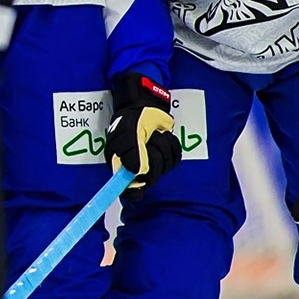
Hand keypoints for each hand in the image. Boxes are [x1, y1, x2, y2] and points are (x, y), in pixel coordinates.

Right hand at [104, 71, 181, 194]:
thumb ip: (132, 152)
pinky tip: (164, 136)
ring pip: (166, 167)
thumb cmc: (132, 119)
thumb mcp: (128, 133)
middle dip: (154, 158)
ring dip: (164, 147)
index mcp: (122, 164)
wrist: (146, 107)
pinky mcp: (167, 157)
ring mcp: (153, 163)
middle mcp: (137, 168)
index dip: (134, 191)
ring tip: (155, 135)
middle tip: (149, 143)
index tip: (140, 185)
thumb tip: (138, 171)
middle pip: (152, 178)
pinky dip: (173, 145)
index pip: (127, 189)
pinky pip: (176, 158)